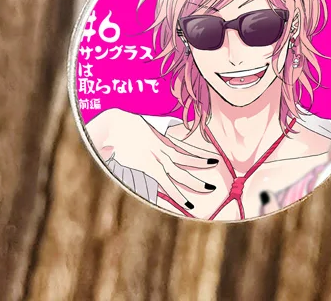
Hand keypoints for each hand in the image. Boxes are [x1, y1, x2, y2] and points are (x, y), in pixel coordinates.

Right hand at [86, 109, 217, 210]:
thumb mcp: (139, 124)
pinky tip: (187, 205)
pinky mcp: (150, 167)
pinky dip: (178, 195)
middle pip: (186, 158)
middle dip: (202, 163)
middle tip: (215, 167)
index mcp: (160, 138)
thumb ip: (150, 129)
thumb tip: (155, 126)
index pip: (184, 147)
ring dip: (195, 181)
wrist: (114, 125)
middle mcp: (162, 147)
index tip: (210, 157)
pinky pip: (167, 184)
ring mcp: (157, 157)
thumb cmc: (122, 124)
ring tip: (210, 188)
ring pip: (181, 172)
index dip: (197, 153)